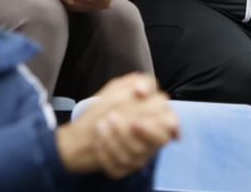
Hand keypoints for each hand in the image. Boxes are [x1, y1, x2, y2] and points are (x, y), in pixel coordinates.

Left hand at [58, 73, 178, 177]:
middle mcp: (151, 141)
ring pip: (137, 155)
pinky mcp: (123, 169)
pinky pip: (118, 167)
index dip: (159, 124)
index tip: (136, 121)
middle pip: (158, 141)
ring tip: (101, 124)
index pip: (171, 123)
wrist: (79, 131)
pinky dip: (104, 152)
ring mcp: (138, 157)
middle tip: (111, 117)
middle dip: (134, 129)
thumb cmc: (105, 107)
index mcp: (155, 120)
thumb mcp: (120, 88)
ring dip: (114, 138)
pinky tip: (98, 140)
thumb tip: (144, 90)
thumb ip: (138, 81)